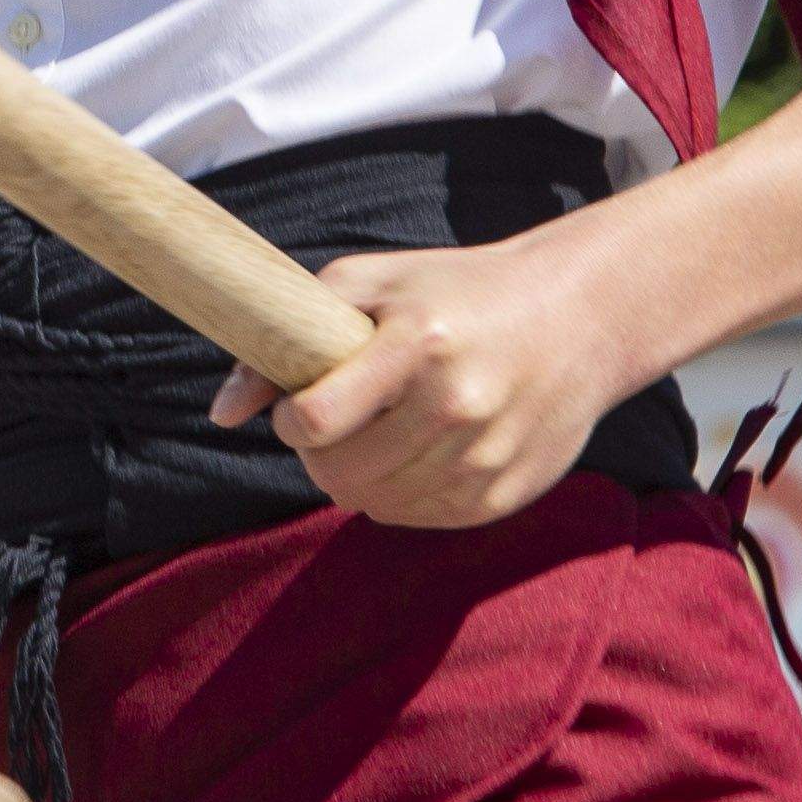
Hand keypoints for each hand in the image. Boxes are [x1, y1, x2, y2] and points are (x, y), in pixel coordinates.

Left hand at [204, 229, 649, 529]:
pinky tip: (417, 451)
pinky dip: (401, 494)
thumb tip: (221, 415)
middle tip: (335, 424)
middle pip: (339, 476)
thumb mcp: (372, 283)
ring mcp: (487, 457)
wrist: (579, 315)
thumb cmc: (456, 292)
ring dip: (359, 477)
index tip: (300, 405)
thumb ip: (286, 337)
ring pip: (376, 505)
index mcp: (422, 344)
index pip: (315, 421)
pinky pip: (419, 519)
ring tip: (380, 431)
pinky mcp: (506, 494)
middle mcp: (460, 406)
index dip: (291, 420)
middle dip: (318, 455)